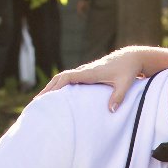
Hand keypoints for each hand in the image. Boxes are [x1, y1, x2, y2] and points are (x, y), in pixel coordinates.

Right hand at [43, 45, 167, 110]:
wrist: (130, 58)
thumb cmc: (128, 71)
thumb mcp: (125, 84)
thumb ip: (118, 97)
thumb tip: (111, 110)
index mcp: (90, 72)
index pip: (68, 77)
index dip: (56, 86)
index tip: (47, 96)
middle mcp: (84, 71)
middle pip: (60, 78)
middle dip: (48, 89)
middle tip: (36, 102)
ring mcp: (84, 72)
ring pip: (62, 78)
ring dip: (51, 87)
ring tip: (40, 100)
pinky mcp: (86, 74)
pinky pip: (68, 80)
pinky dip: (59, 86)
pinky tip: (55, 96)